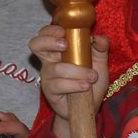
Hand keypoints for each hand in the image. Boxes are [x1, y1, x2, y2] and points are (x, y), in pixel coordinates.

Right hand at [29, 23, 108, 137]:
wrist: (88, 107)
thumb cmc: (90, 82)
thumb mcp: (99, 64)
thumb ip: (101, 49)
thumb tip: (101, 38)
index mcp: (59, 50)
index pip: (45, 34)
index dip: (50, 30)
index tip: (64, 32)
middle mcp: (50, 61)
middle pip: (36, 45)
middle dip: (49, 41)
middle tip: (65, 45)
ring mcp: (48, 76)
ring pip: (56, 68)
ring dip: (77, 71)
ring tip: (92, 76)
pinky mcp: (50, 91)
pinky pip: (59, 84)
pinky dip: (75, 84)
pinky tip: (85, 87)